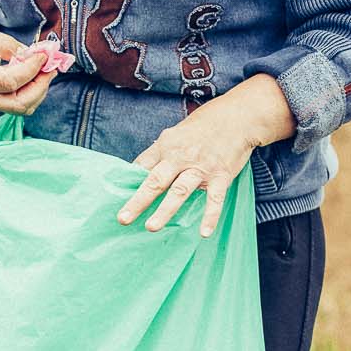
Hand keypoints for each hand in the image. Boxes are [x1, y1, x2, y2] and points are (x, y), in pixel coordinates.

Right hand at [0, 24, 59, 113]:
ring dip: (40, 89)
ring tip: (46, 67)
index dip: (31, 68)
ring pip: (22, 107)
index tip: (44, 53)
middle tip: (51, 65)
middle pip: (20, 103)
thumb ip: (3, 44)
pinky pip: (19, 104)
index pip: (10, 81)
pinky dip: (33, 91)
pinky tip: (36, 73)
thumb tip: (29, 54)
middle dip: (41, 85)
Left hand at [117, 95, 256, 237]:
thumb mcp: (174, 135)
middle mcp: (180, 157)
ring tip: (151, 227)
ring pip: (180, 191)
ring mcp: (201, 167)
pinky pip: (215, 199)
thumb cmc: (201, 128)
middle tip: (123, 219)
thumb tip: (136, 171)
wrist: (236, 117)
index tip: (114, 199)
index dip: (128, 182)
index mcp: (166, 147)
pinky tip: (204, 233)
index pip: (142, 166)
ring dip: (165, 210)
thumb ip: (157, 154)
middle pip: (156, 181)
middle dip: (139, 200)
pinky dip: (210, 216)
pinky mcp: (221, 175)